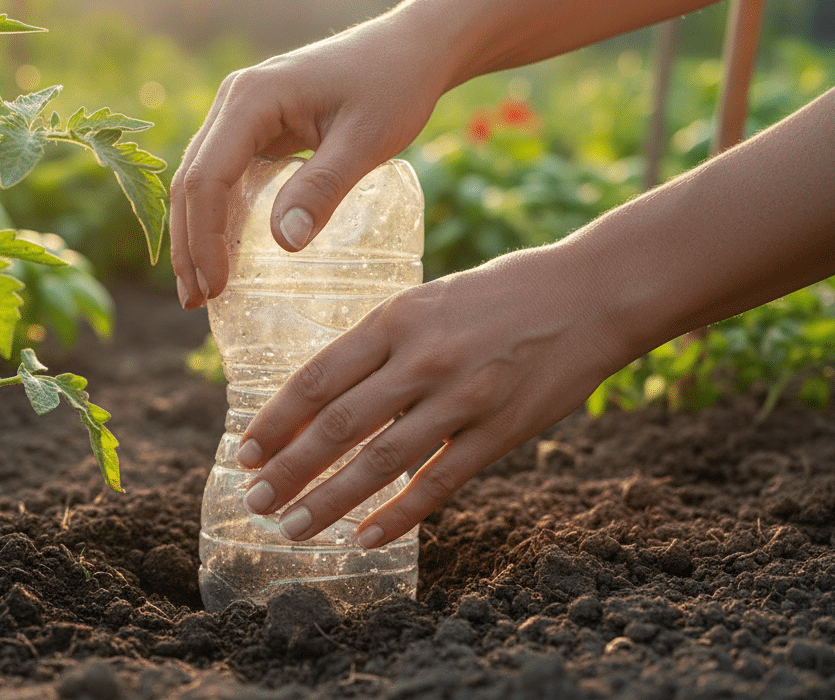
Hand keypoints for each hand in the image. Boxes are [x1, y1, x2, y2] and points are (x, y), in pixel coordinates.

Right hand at [170, 10, 452, 308]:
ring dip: (195, 234)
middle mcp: (233, 101)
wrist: (412, 47)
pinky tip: (222, 253)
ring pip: (198, 180)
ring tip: (200, 289)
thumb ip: (323, 188)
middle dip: (188, 245)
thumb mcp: (366, 140)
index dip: (205, 238)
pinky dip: (216, 217)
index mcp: (252, 98)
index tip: (216, 287)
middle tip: (197, 301)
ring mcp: (239, 112)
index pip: (207, 178)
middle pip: (190, 182)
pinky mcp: (255, 126)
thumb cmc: (395, 85)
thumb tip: (281, 245)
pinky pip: (221, 175)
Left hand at [236, 244, 627, 547]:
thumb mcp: (426, 302)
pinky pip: (438, 484)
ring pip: (379, 464)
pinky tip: (365, 540)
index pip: (316, 379)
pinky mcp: (501, 431)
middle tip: (254, 503)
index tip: (243, 453)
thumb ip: (378, 345)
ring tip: (292, 529)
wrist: (591, 293)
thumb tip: (321, 398)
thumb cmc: (500, 294)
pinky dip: (397, 517)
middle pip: (337, 427)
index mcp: (395, 318)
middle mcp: (422, 358)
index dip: (275, 423)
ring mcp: (463, 398)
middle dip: (288, 471)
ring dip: (328, 502)